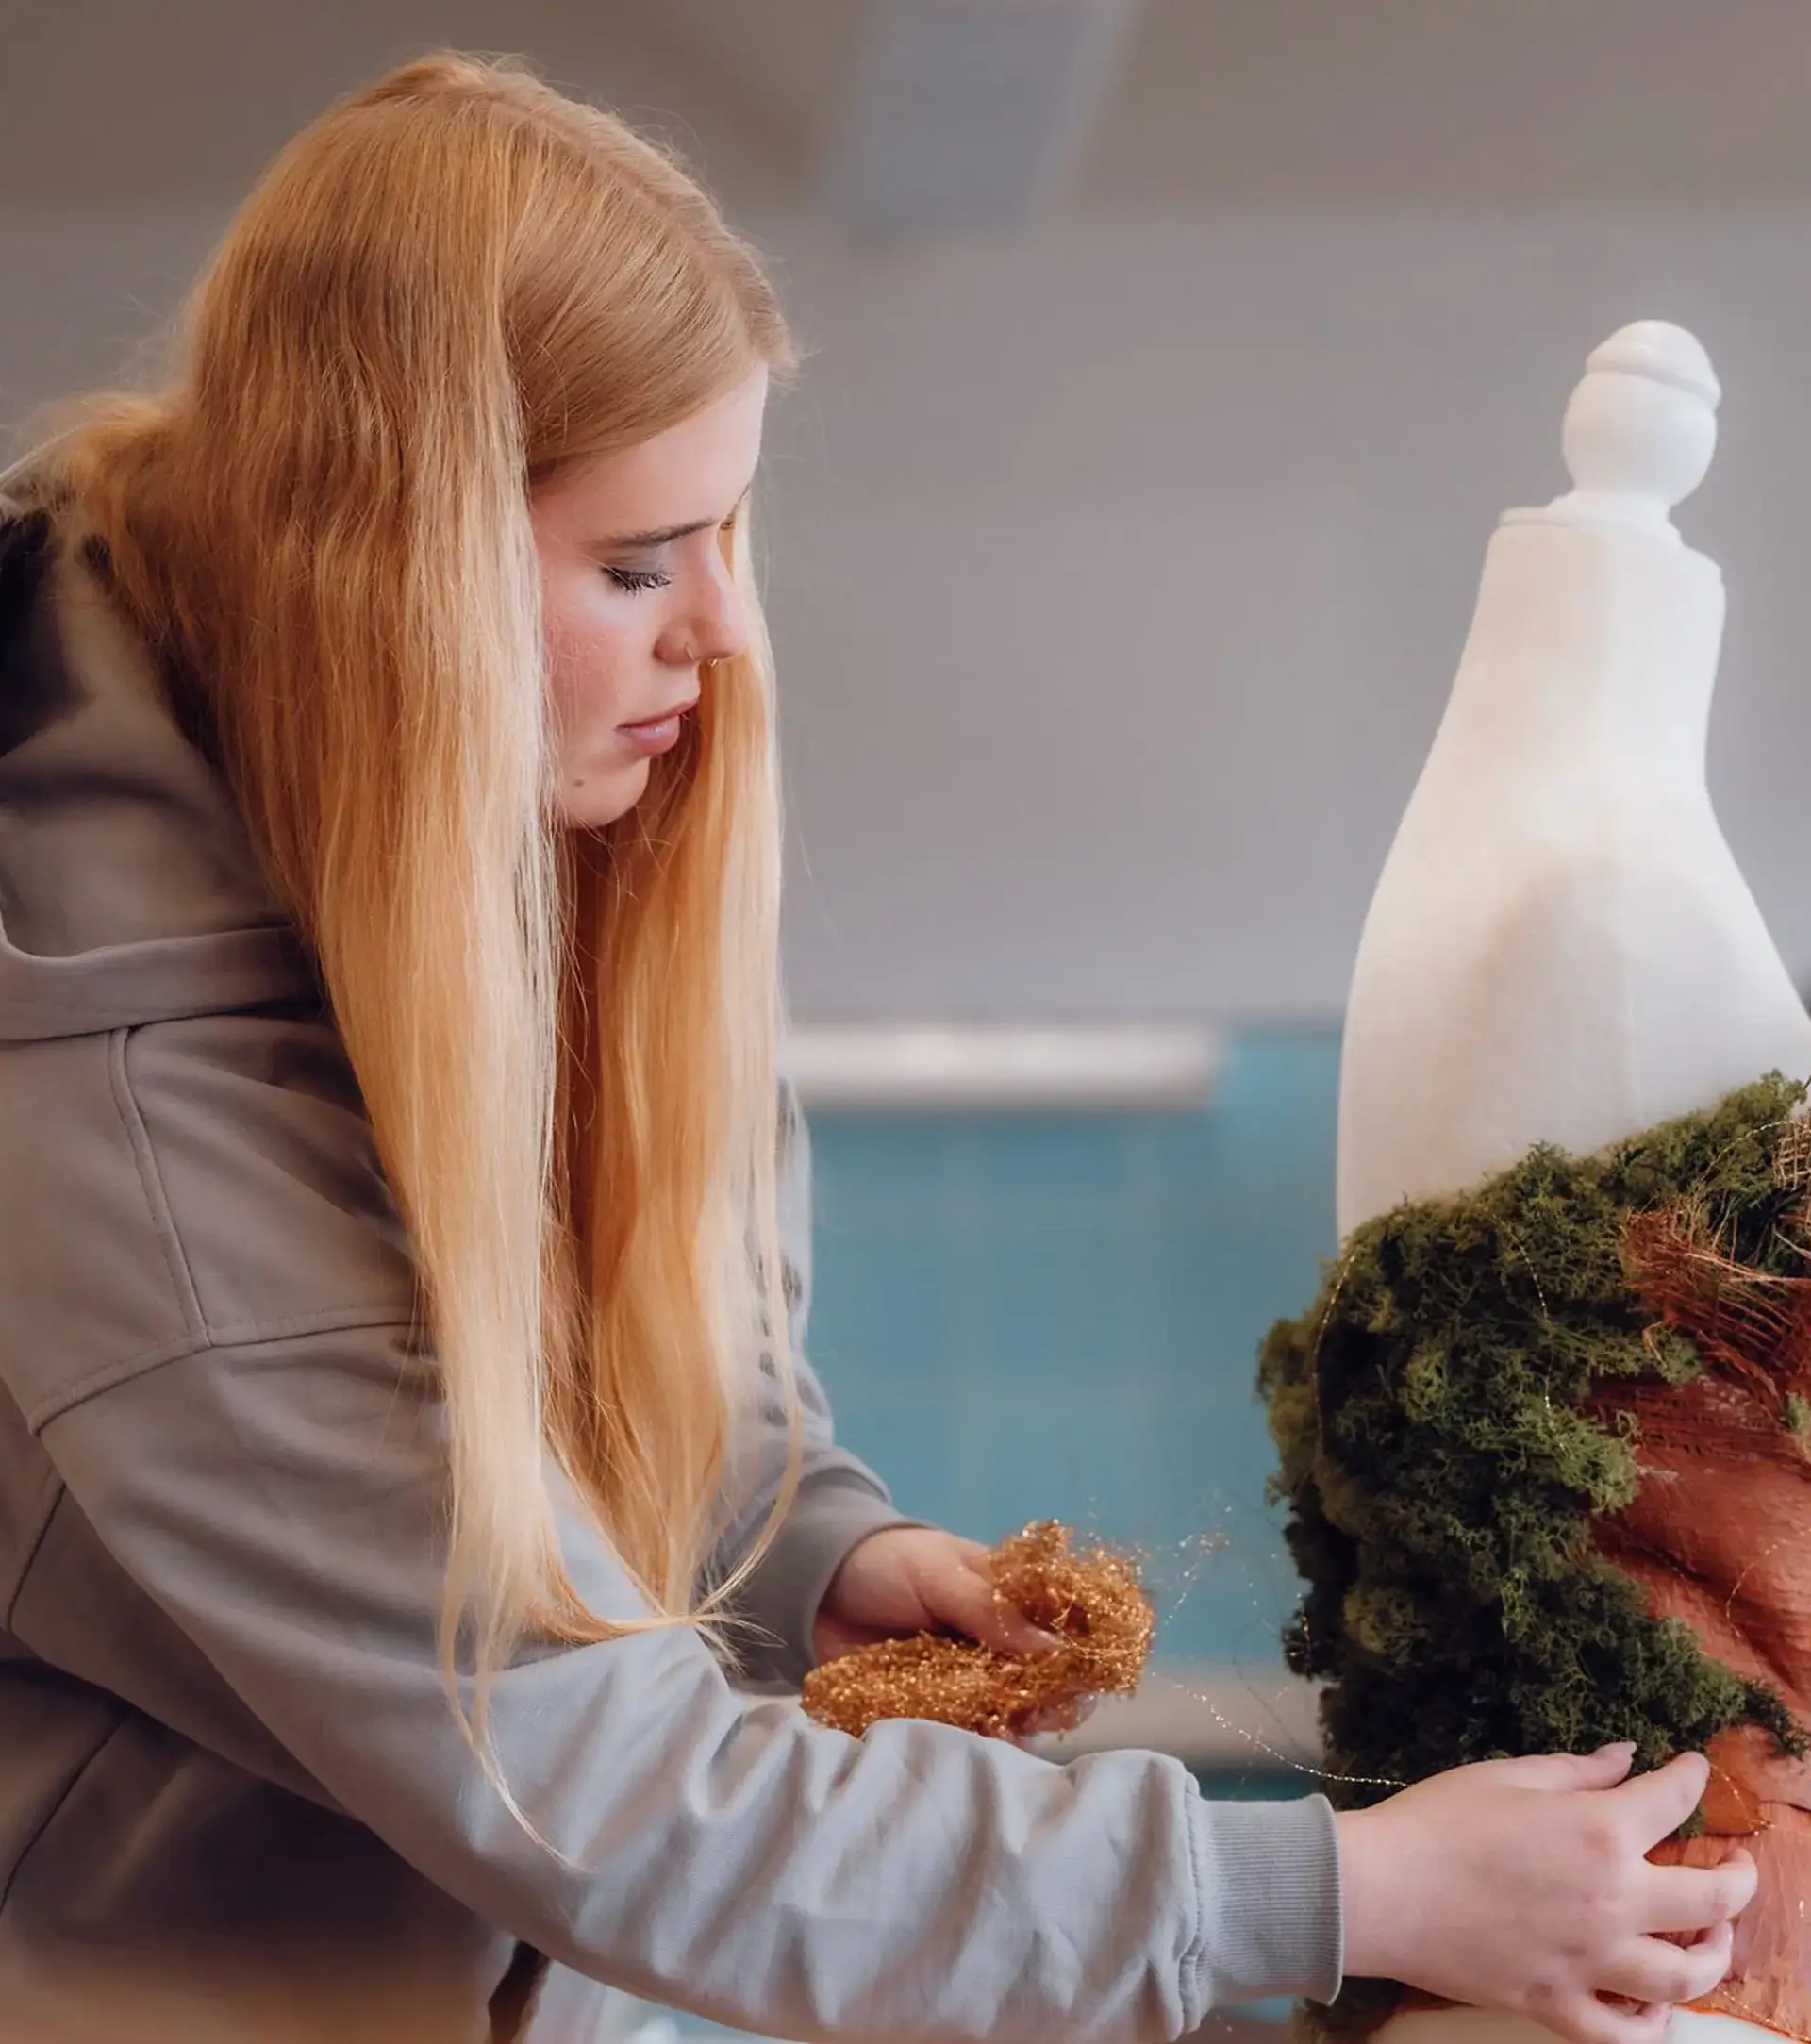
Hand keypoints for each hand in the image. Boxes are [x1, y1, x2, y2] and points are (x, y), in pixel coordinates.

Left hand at [812, 1527, 1094, 1735]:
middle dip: (1052, 1699)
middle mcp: (998, 1644)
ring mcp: (968, 1680)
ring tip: (1008, 1729)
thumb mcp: (939, 1572)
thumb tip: (1053, 1649)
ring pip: (1012, 1712)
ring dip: (1018, 1725)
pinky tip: (981, 1741)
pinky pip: (967, 1733)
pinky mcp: (935, 1709)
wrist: (818, 1587)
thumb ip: (988, 1609)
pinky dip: (978, 1741)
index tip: (1086, 1671)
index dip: (1082, 1649)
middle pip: (1045, 1680)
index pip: (1064, 1626)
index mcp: (1009, 1599)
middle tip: (1042, 1709)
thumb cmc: (889, 1564)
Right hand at [1337, 1745, 1756, 2043]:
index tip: (1693, 1769)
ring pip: (1689, 1976)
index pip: (1672, 1800)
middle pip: (1713, 1900)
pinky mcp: (1559, 2005)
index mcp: (1599, 1832)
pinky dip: (1652, 2020)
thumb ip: (1577, 1771)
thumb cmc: (1437, 1821)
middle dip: (1737, 1877)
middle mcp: (1613, 1902)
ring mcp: (1592, 1962)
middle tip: (1736, 1864)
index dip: (1691, 1778)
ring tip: (1708, 1934)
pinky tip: (1652, 1998)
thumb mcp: (1508, 1777)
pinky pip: (1627, 2032)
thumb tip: (1627, 1758)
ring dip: (1713, 1953)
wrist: (1381, 1892)